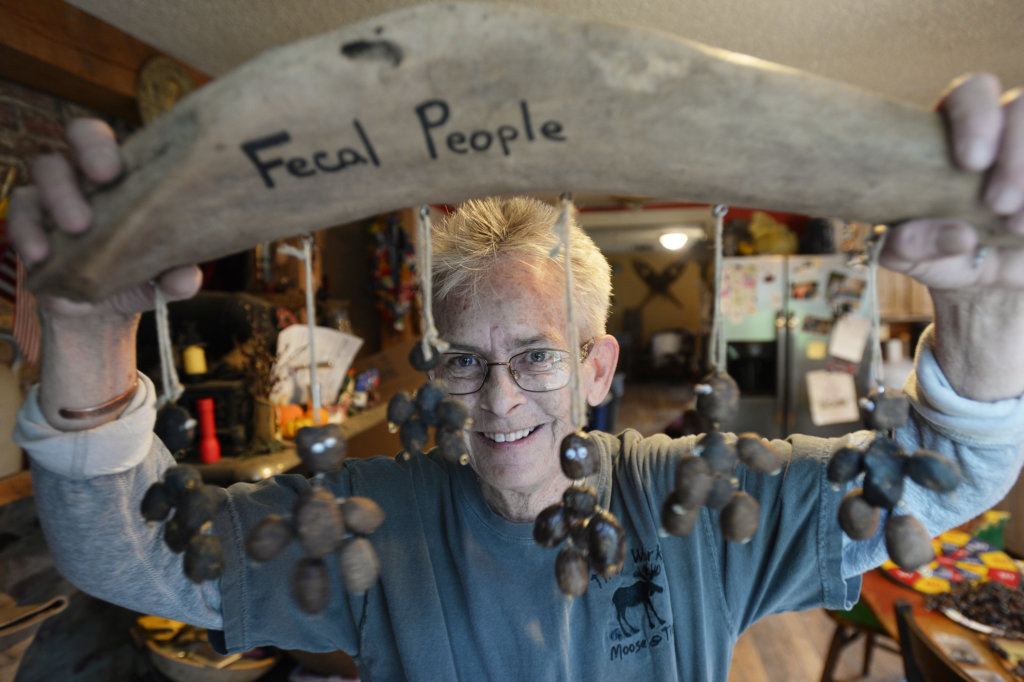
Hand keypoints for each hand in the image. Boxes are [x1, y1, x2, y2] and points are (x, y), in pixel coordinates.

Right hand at [8, 119, 201, 428]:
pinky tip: (43, 259)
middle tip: (102, 184)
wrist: (103, 326)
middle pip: (64, 150)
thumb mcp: (163, 279)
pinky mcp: (31, 243)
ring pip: (33, 182)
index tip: (119, 169)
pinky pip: (17, 225)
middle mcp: (82, 191)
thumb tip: (190, 274)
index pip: (108, 146)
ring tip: (75, 231)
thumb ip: (178, 272)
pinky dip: (29, 237)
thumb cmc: (140, 283)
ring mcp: (50, 213)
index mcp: (122, 187)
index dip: (105, 145)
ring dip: (53, 203)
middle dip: (78, 160)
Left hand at [878, 74, 1023, 400]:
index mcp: (961, 146)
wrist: (998, 315)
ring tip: (1021, 226)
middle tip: (1001, 206)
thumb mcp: (926, 265)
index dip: (971, 113)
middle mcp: (1010, 147)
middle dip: (1020, 150)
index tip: (963, 158)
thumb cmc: (954, 272)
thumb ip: (913, 249)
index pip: (969, 98)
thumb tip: (901, 238)